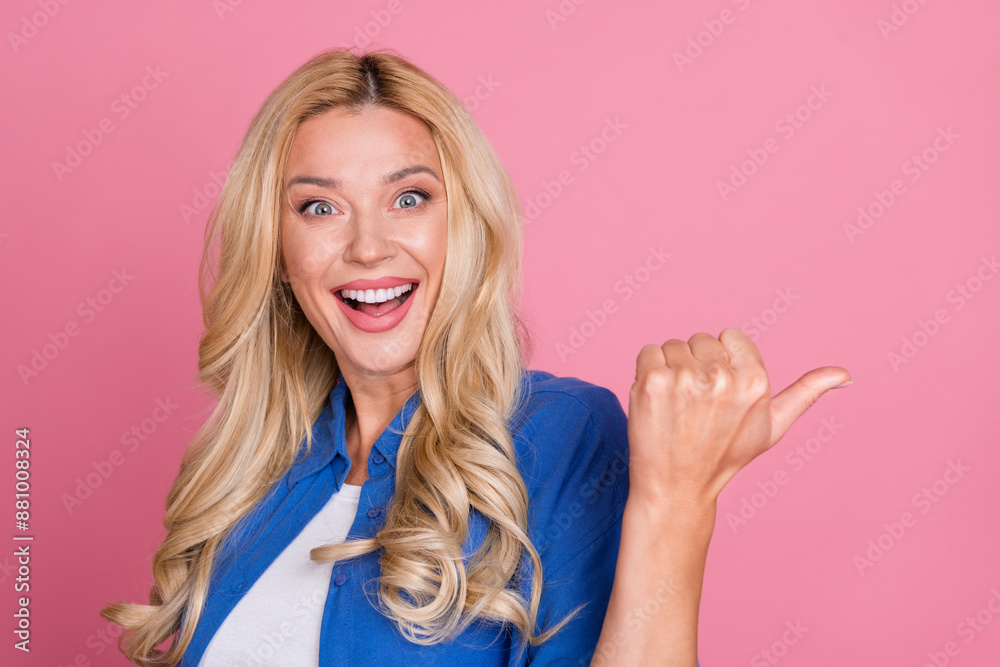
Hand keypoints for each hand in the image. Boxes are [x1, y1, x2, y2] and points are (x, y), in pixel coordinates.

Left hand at [626, 328, 850, 506]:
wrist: (677, 487)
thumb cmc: (725, 455)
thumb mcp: (772, 426)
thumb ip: (806, 394)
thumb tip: (846, 375)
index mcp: (755, 381)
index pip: (730, 336)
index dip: (721, 361)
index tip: (717, 392)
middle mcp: (722, 377)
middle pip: (701, 340)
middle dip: (696, 365)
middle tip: (695, 404)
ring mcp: (685, 378)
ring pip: (674, 345)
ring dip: (670, 368)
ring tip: (676, 405)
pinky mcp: (652, 381)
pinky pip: (648, 351)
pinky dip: (646, 370)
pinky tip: (656, 400)